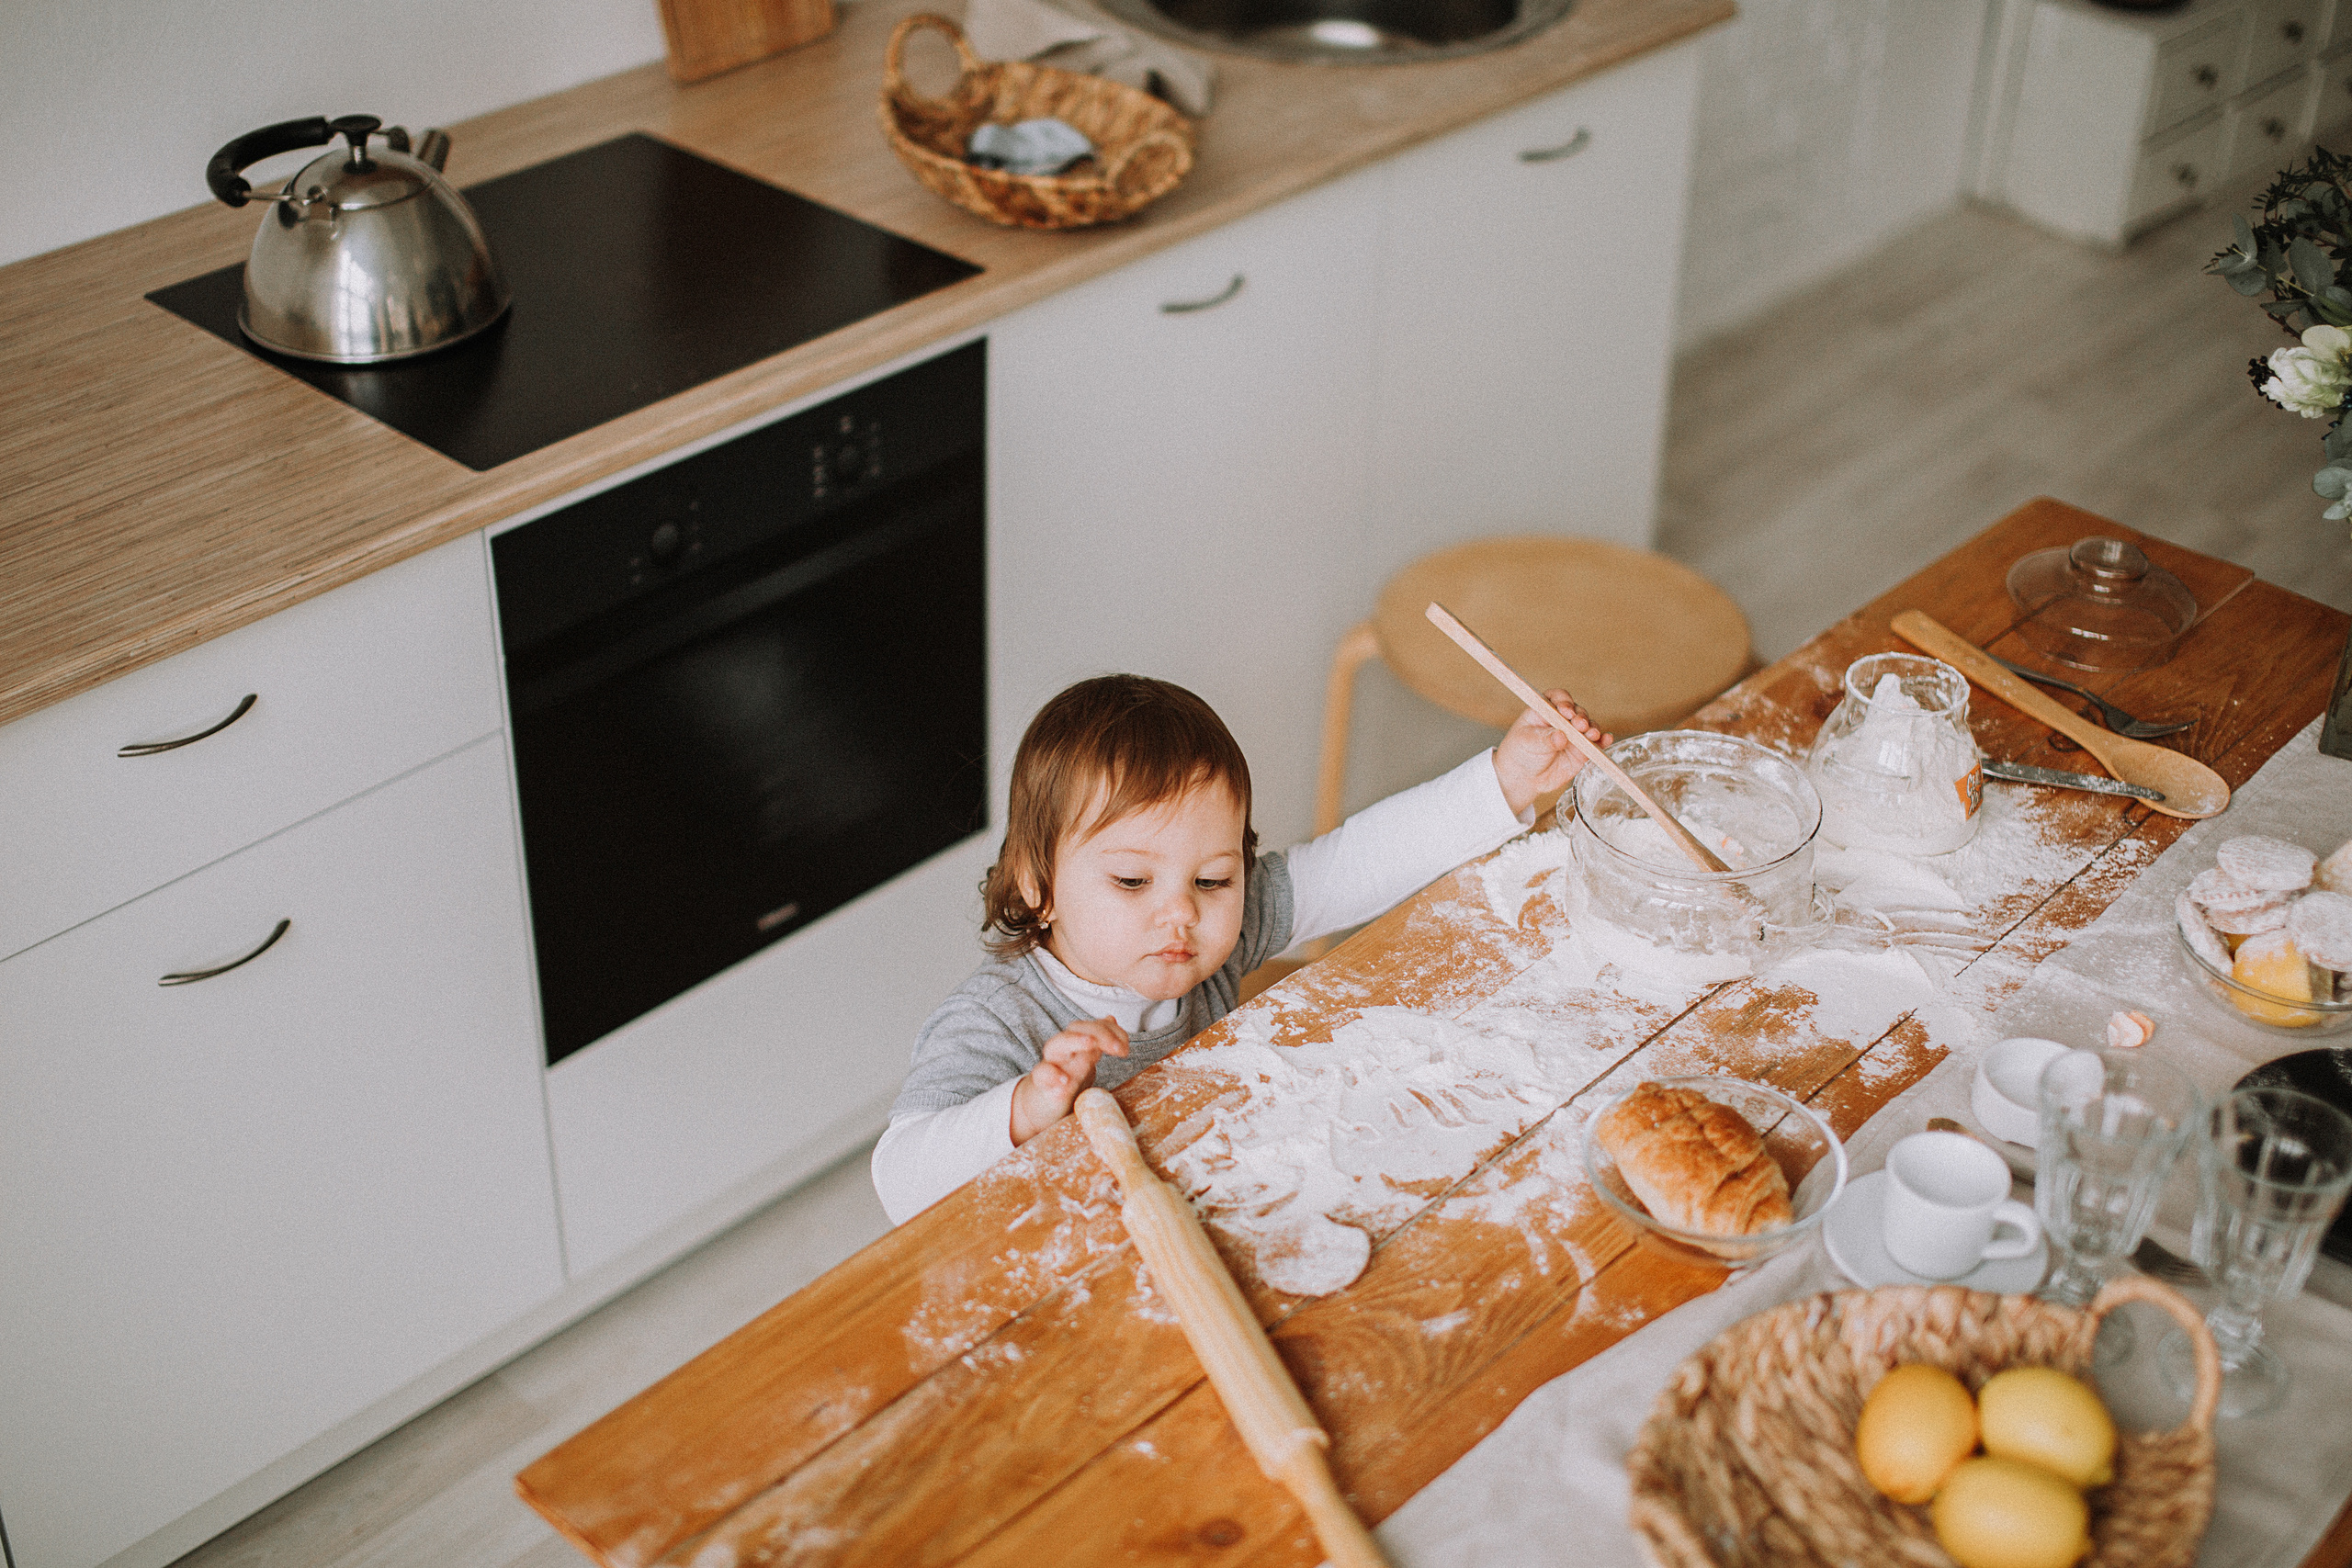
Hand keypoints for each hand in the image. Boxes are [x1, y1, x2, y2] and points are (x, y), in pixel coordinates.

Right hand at [1009, 1015, 1128, 1144]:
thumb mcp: (1085, 1058)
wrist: (1041, 1101)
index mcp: (1077, 1044)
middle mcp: (1064, 1050)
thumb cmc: (1066, 1077)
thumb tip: (1111, 1019)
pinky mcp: (1041, 1084)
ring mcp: (1052, 1064)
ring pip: (1055, 1045)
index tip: (1125, 1049)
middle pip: (1075, 1029)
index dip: (1111, 1032)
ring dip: (1074, 1041)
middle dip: (1097, 1032)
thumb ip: (1098, 1040)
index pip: (1093, 1027)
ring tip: (1090, 1045)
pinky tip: (1063, 1083)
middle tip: (1116, 1048)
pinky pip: (1042, 1074)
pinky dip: (1052, 1075)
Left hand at [1491, 689, 1610, 816]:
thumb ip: (1544, 739)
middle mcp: (1562, 719)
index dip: (1564, 702)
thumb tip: (1561, 737)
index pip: (1558, 698)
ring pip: (1589, 726)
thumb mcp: (1527, 743)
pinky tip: (1606, 740)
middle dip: (1580, 717)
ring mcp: (1574, 734)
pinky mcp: (1582, 750)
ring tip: (1592, 734)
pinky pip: (1596, 744)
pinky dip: (1603, 741)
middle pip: (1577, 711)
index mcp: (1545, 710)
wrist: (1524, 777)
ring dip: (1592, 728)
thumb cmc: (1521, 753)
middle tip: (1579, 725)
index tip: (1565, 711)